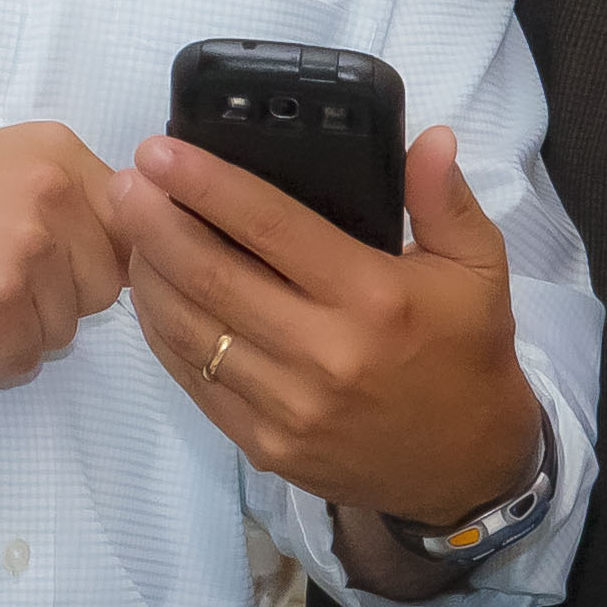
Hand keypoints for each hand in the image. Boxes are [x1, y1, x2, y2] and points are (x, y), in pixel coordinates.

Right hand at [0, 123, 124, 383]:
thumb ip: (67, 202)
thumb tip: (137, 250)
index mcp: (58, 154)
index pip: (130, 230)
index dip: (86, 261)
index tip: (40, 262)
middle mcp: (51, 196)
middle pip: (106, 289)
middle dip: (52, 302)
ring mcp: (24, 255)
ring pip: (63, 333)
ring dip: (12, 333)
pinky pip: (18, 366)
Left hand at [116, 126, 538, 526]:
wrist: (465, 468)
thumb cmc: (468, 354)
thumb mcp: (480, 269)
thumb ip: (446, 201)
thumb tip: (430, 139)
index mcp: (375, 299)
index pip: (270, 226)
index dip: (206, 184)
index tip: (160, 151)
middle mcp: (325, 353)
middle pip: (211, 275)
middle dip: (156, 221)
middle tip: (127, 181)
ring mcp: (288, 407)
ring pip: (191, 329)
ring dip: (149, 273)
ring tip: (131, 228)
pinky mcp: (265, 445)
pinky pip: (194, 380)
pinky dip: (163, 332)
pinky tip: (153, 294)